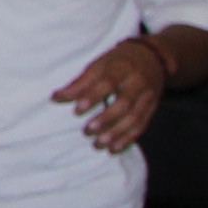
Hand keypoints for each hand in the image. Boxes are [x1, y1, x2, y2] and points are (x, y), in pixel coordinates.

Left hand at [55, 35, 169, 151]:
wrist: (151, 57)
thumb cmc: (117, 63)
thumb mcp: (98, 65)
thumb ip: (79, 83)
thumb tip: (55, 97)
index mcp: (121, 68)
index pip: (108, 82)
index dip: (93, 97)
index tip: (77, 111)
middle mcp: (136, 82)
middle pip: (124, 103)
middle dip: (105, 119)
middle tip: (87, 131)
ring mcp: (147, 96)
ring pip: (134, 118)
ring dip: (115, 134)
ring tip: (98, 144)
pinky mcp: (151, 108)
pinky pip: (141, 126)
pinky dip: (127, 139)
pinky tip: (113, 149)